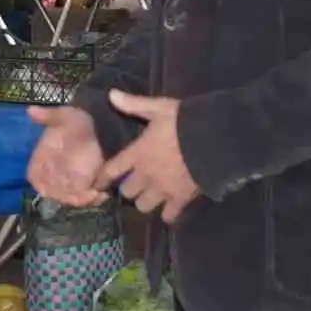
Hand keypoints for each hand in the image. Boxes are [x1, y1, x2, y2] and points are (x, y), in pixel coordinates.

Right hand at [25, 105, 106, 207]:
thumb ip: (48, 116)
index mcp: (40, 160)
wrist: (98, 125)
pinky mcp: (84, 186)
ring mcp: (68, 183)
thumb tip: (30, 110)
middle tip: (84, 193)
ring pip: (70, 198)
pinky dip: (92, 199)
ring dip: (82, 199)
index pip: (36, 176)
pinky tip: (103, 194)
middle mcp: (51, 174)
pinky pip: (85, 198)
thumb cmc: (76, 121)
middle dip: (68, 195)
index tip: (58, 185)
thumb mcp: (63, 116)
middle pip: (54, 192)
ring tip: (97, 194)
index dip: (44, 183)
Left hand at [96, 91, 200, 223]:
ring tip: (152, 196)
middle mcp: (146, 174)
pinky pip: (169, 215)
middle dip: (129, 189)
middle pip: (127, 192)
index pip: (112, 170)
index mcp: (138, 153)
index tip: (97, 184)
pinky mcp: (181, 199)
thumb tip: (111, 94)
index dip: (102, 178)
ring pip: (144, 206)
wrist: (213, 139)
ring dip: (146, 202)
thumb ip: (134, 104)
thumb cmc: (184, 121)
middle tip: (135, 185)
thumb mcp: (158, 107)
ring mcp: (163, 189)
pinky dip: (168, 214)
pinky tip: (171, 208)